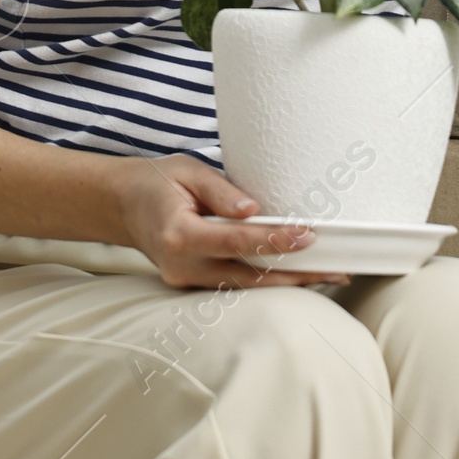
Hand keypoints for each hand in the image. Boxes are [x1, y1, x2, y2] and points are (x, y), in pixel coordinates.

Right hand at [114, 155, 349, 290]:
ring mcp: (185, 280)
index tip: (308, 236)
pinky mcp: (191, 284)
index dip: (274, 240)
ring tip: (328, 276)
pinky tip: (296, 276)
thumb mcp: (188, 171)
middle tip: (336, 270)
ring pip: (245, 287)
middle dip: (294, 274)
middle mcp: (181, 265)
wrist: (122, 204)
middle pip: (248, 276)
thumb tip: (255, 210)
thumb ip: (221, 191)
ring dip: (286, 282)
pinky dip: (266, 281)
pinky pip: (234, 285)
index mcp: (178, 234)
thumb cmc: (157, 182)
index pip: (236, 241)